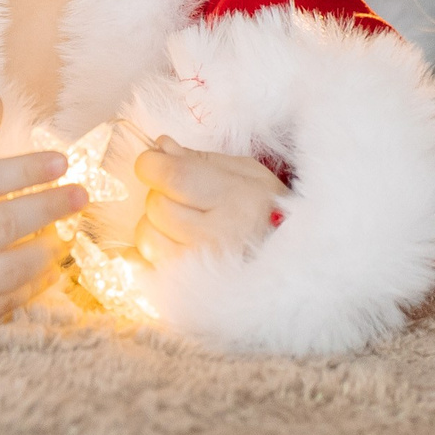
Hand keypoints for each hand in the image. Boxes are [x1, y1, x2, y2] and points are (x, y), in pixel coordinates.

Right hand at [0, 93, 86, 322]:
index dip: (25, 170)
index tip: (61, 161)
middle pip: (1, 225)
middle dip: (46, 208)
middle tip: (80, 195)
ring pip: (5, 269)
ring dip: (44, 252)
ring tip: (67, 234)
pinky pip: (0, 303)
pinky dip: (31, 288)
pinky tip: (52, 270)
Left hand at [131, 135, 287, 264]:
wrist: (288, 262)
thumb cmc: (267, 209)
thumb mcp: (245, 172)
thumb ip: (199, 158)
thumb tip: (160, 146)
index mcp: (234, 198)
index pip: (174, 176)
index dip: (151, 164)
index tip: (153, 161)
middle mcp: (215, 235)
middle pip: (156, 205)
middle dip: (158, 193)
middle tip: (180, 194)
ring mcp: (200, 267)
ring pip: (146, 236)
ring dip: (154, 223)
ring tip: (180, 221)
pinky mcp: (187, 288)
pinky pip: (146, 265)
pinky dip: (150, 250)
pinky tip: (171, 242)